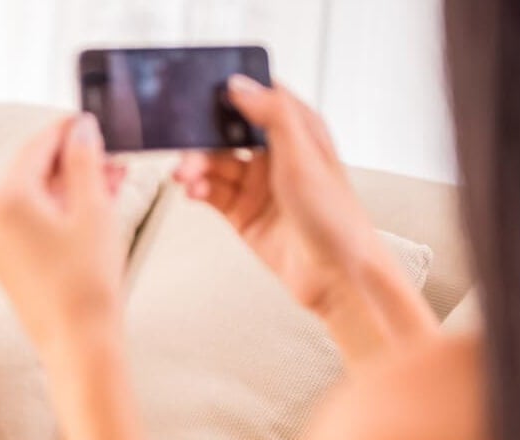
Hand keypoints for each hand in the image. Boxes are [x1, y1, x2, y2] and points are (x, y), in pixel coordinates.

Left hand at [0, 114, 125, 356]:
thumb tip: (80, 128)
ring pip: (35, 200)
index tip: (90, 120)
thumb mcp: (94, 210)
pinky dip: (59, 213)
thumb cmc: (88, 280)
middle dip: (74, 162)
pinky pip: (31, 226)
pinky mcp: (6, 265)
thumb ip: (85, 161)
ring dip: (71, 188)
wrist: (80, 344)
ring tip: (111, 183)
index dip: (67, 130)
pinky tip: (92, 211)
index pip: (36, 146)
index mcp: (5, 199)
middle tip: (111, 156)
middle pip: (33, 173)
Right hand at [174, 75, 380, 315]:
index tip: (200, 94)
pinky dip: (198, 190)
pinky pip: (213, 194)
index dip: (230, 94)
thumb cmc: (335, 215)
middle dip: (202, 139)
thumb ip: (273, 113)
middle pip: (227, 135)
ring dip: (196, 168)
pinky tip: (193, 192)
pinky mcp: (243, 214)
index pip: (258, 99)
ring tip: (185, 176)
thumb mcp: (304, 153)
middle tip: (184, 146)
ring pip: (215, 166)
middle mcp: (276, 156)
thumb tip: (240, 85)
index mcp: (297, 131)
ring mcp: (258, 186)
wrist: (335, 274)